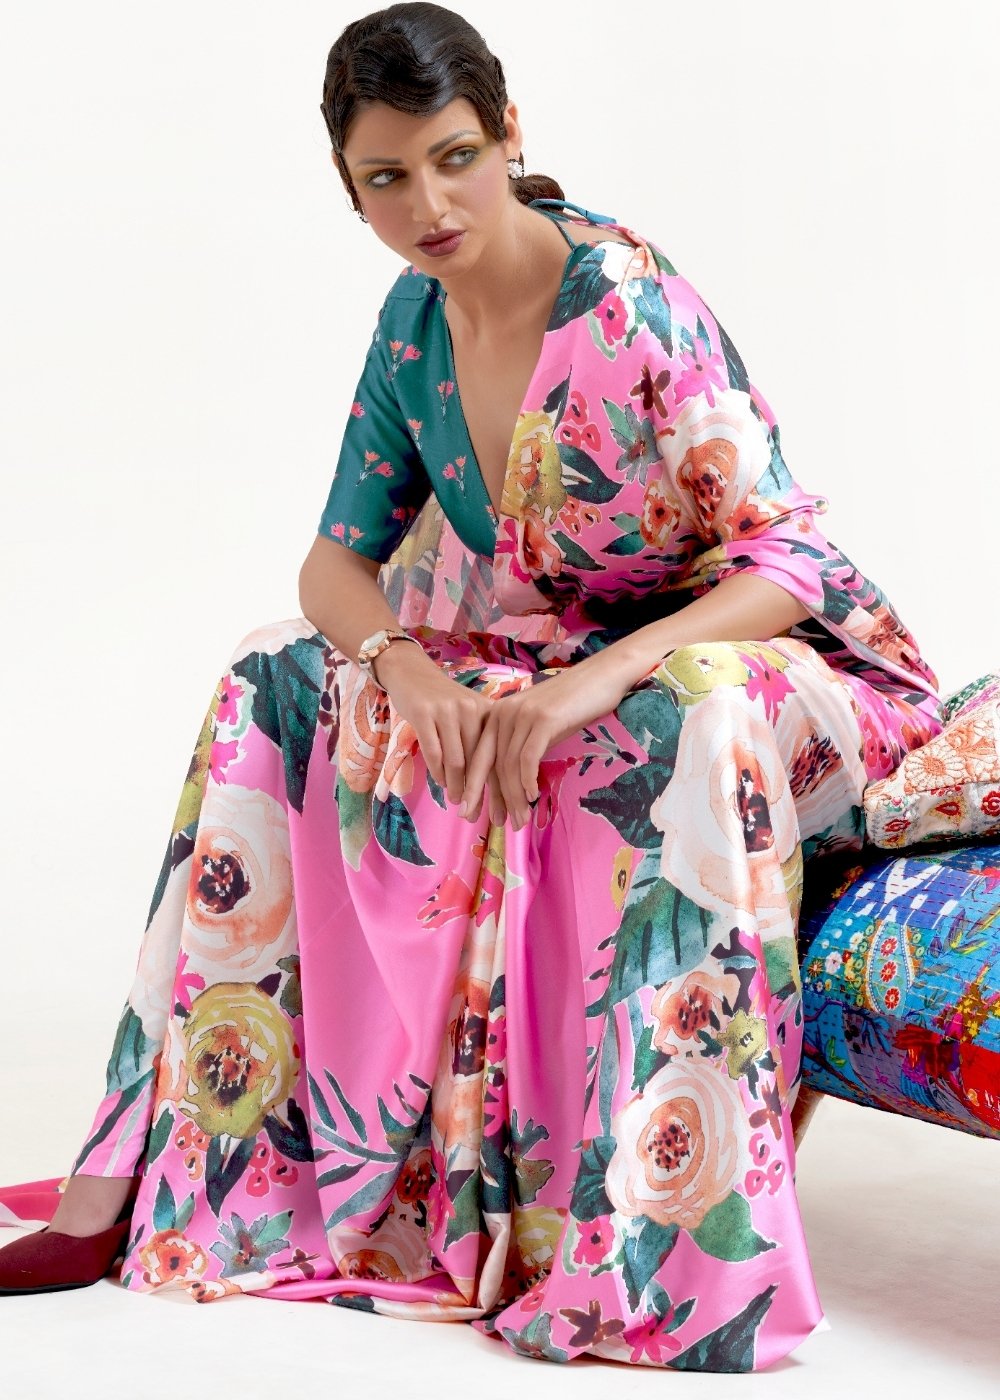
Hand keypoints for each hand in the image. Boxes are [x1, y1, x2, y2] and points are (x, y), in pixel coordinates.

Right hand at [376, 640, 504, 813]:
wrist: (411, 672)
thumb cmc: (442, 700)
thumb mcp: (468, 714)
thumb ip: (480, 740)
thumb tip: (493, 782)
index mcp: (487, 711)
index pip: (498, 754)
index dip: (501, 786)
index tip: (503, 811)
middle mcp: (471, 709)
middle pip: (479, 761)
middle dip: (479, 792)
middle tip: (476, 815)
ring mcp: (447, 711)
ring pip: (456, 760)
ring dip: (457, 785)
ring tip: (457, 802)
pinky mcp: (424, 714)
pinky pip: (433, 752)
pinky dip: (438, 772)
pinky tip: (440, 784)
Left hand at [461, 653, 632, 830]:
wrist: (601, 677)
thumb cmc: (572, 704)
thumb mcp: (538, 725)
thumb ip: (520, 745)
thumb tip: (511, 783)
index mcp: (497, 714)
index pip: (480, 756)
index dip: (476, 787)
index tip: (472, 812)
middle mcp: (504, 712)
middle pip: (490, 763)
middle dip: (491, 797)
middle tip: (496, 823)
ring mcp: (523, 714)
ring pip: (509, 764)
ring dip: (514, 797)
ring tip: (520, 819)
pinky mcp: (543, 719)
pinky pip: (528, 757)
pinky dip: (527, 780)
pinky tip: (532, 796)